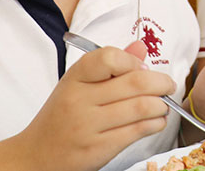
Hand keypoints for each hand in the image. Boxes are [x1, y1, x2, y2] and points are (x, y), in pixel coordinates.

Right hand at [14, 41, 175, 170]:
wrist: (35, 156)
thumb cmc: (61, 116)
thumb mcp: (78, 84)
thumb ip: (110, 65)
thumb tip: (141, 48)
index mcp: (75, 77)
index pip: (110, 57)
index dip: (134, 61)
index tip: (143, 67)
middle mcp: (80, 100)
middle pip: (134, 82)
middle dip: (161, 82)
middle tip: (169, 85)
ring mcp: (88, 126)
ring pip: (140, 107)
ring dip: (161, 105)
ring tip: (164, 105)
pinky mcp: (98, 149)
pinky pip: (136, 132)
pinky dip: (155, 124)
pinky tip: (156, 121)